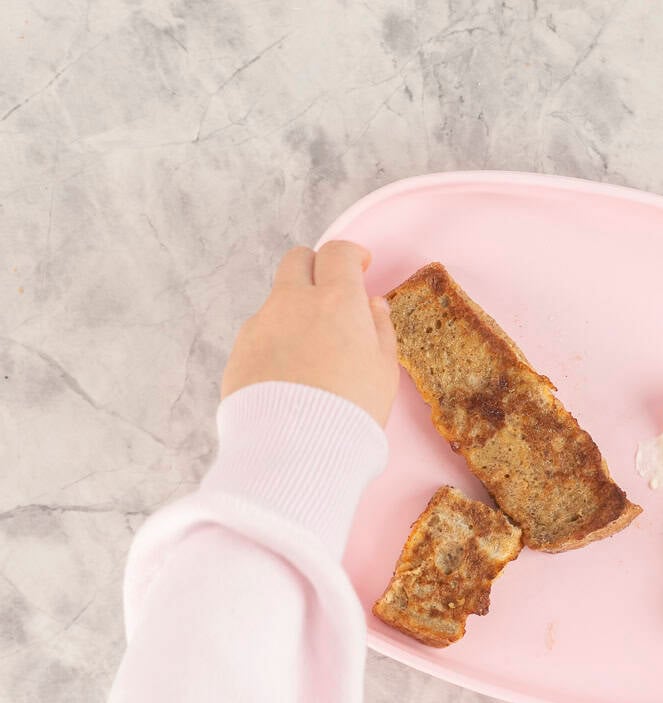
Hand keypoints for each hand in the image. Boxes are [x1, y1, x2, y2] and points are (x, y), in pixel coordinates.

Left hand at [222, 241, 398, 426]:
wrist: (296, 449)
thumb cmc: (351, 410)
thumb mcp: (383, 370)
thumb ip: (379, 329)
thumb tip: (372, 305)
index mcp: (336, 300)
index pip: (337, 252)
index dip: (350, 255)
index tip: (359, 266)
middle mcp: (293, 302)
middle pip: (297, 260)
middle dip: (315, 268)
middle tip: (331, 295)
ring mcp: (260, 326)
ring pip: (277, 301)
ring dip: (294, 311)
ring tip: (311, 352)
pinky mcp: (239, 352)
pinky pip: (259, 334)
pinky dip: (275, 342)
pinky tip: (289, 375)